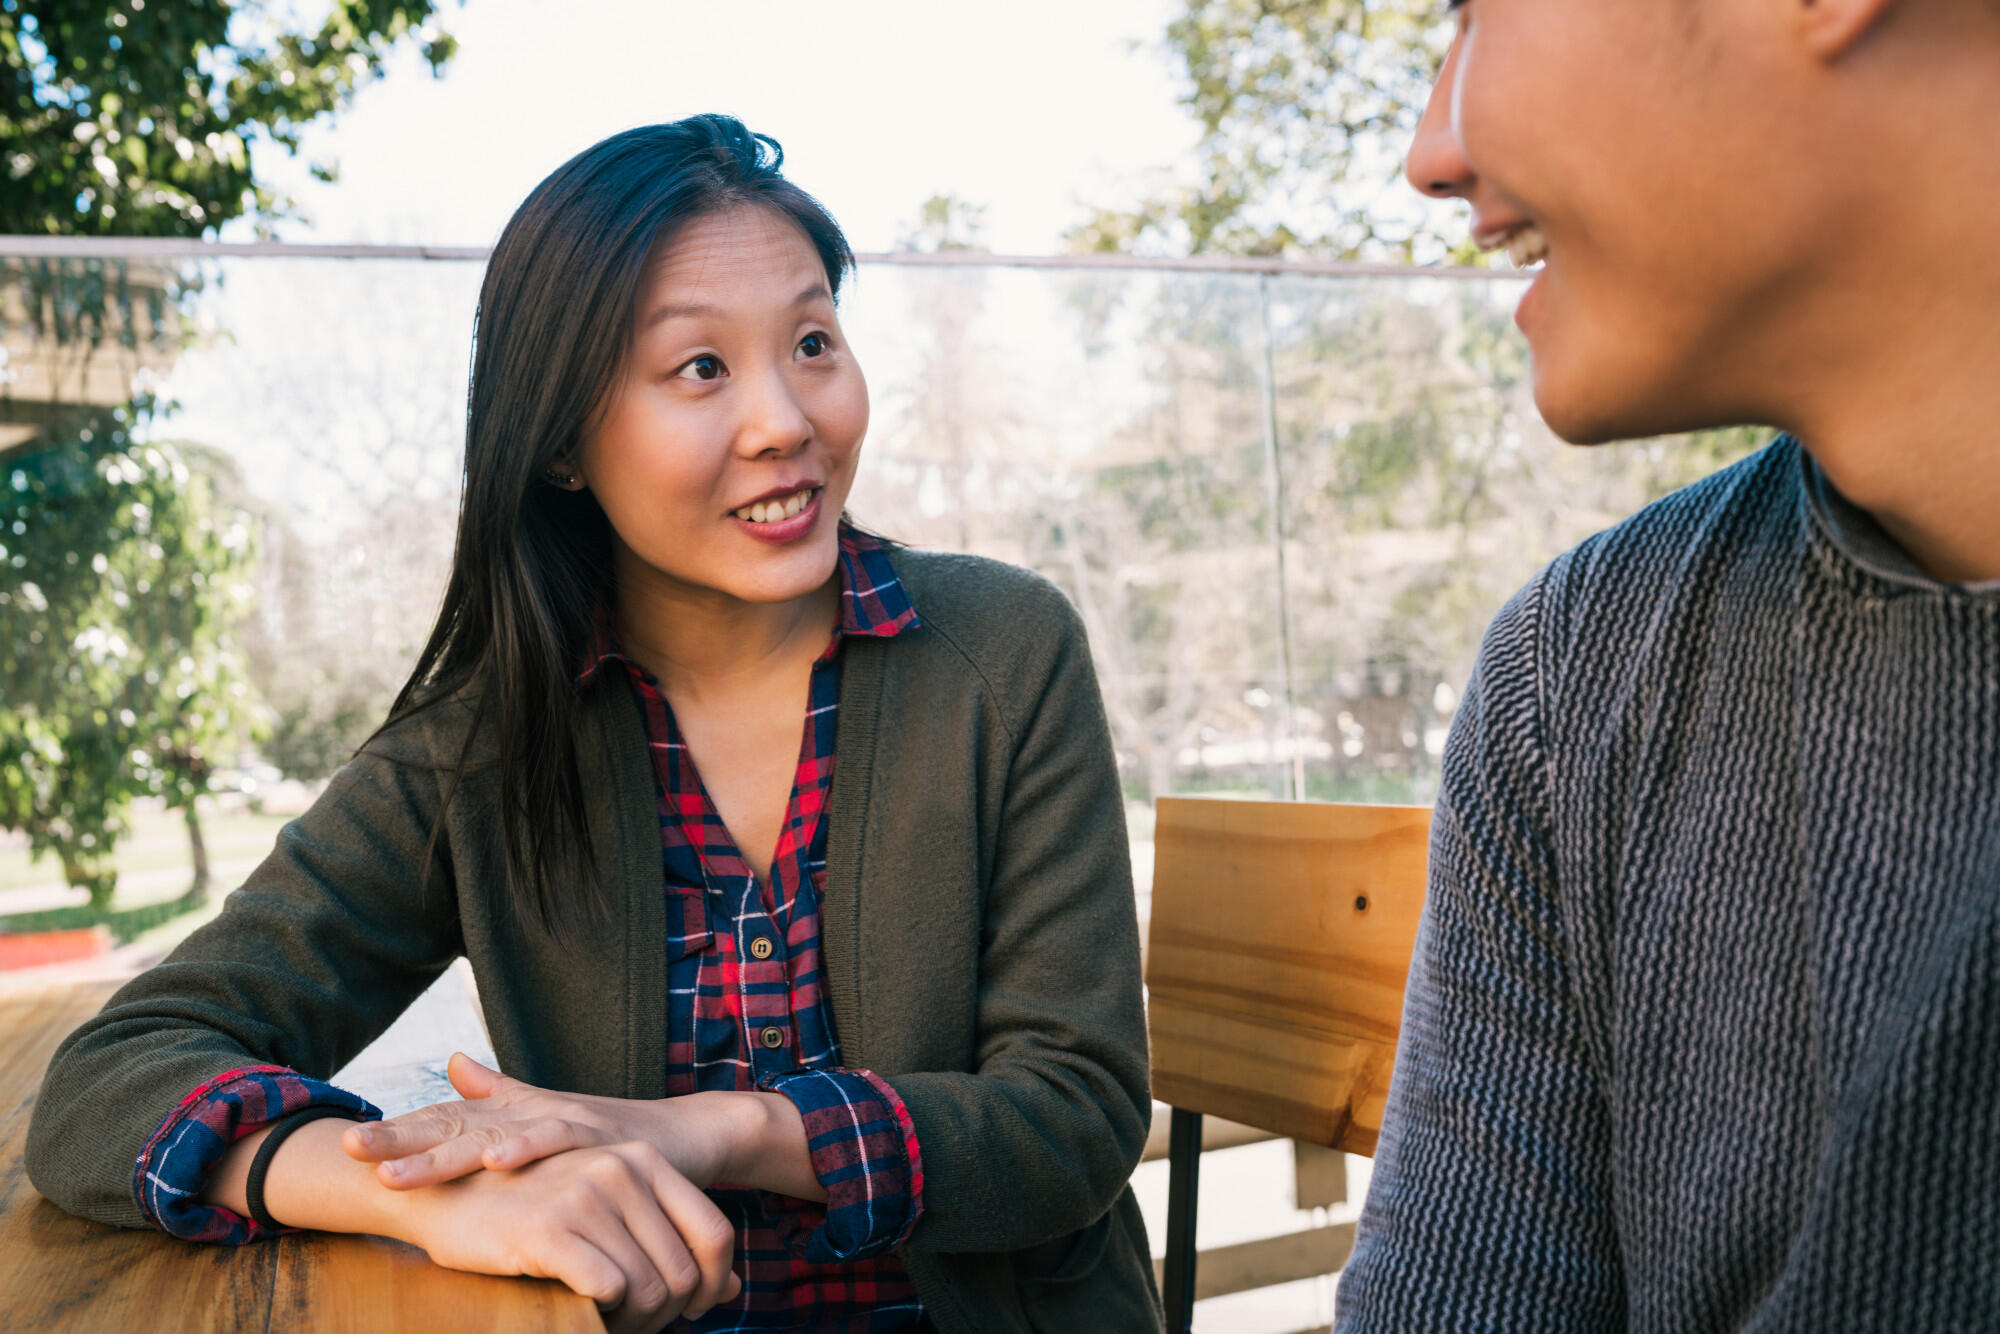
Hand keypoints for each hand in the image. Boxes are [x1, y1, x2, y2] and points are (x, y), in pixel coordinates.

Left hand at [344, 1054, 737, 1190]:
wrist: (689, 1137)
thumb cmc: (613, 1137)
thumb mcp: (550, 1119)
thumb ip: (501, 1093)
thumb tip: (454, 1062)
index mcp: (514, 1117)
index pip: (444, 1124)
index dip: (395, 1133)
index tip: (341, 1145)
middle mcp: (532, 1112)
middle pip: (455, 1126)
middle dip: (398, 1140)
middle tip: (347, 1148)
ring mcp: (565, 1120)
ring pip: (492, 1137)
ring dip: (441, 1157)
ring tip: (393, 1174)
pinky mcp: (601, 1136)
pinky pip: (557, 1141)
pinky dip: (527, 1150)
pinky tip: (496, 1161)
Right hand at [396, 1137, 740, 1333]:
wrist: (445, 1196)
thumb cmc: (534, 1211)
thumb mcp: (611, 1211)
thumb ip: (672, 1239)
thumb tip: (732, 1288)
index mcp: (645, 1159)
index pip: (715, 1232)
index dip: (713, 1283)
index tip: (694, 1310)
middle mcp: (622, 1168)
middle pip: (685, 1270)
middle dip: (668, 1313)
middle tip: (637, 1325)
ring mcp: (587, 1196)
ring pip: (650, 1288)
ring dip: (636, 1322)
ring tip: (610, 1322)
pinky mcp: (550, 1230)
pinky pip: (609, 1290)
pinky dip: (604, 1317)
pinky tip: (585, 1314)